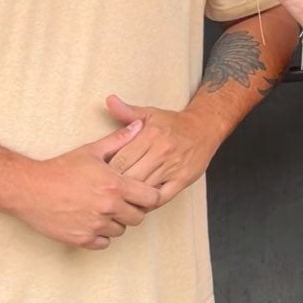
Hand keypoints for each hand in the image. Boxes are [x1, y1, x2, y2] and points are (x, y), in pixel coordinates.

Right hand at [10, 121, 161, 249]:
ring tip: (103, 210)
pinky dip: (100, 235)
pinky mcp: (81, 239)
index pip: (151, 198)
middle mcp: (108, 208)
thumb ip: (118, 140)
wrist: (29, 188)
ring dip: (116, 222)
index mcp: (115, 186)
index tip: (140, 193)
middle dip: (133, 210)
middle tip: (121, 202)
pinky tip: (92, 222)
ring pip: (120, 230)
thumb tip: (139, 125)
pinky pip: (103, 243)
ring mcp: (95, 225)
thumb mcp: (91, 151)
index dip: (148, 196)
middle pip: (138, 217)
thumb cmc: (60, 168)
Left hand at [103, 94, 218, 202]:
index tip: (98, 176)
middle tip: (104, 191)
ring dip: (129, 196)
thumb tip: (109, 100)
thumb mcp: (150, 114)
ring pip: (143, 189)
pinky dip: (148, 202)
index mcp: (150, 135)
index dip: (106, 171)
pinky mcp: (183, 180)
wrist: (205, 128)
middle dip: (115, 185)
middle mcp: (161, 151)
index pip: (120, 159)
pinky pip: (161, 198)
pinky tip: (139, 202)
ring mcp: (172, 167)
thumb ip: (127, 112)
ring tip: (117, 200)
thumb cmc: (173, 123)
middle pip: (129, 176)